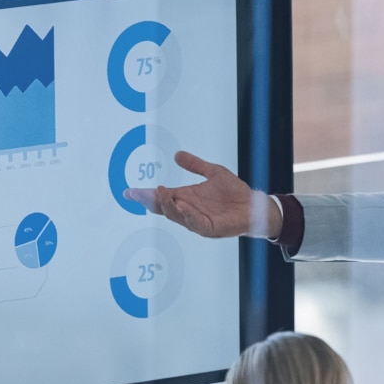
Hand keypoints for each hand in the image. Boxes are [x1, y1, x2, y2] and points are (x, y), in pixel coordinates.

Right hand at [125, 150, 276, 239]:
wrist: (254, 205)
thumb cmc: (234, 192)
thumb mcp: (213, 172)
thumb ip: (195, 165)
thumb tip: (177, 155)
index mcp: (186, 198)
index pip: (161, 197)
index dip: (144, 195)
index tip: (129, 191)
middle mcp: (188, 210)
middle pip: (163, 207)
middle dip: (149, 200)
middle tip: (136, 193)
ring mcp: (197, 220)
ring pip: (176, 215)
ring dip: (167, 205)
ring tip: (160, 192)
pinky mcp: (210, 228)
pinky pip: (195, 223)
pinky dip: (188, 215)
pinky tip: (182, 206)